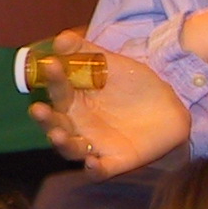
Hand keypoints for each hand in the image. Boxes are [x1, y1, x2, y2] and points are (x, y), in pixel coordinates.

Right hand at [29, 31, 189, 177]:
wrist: (170, 106)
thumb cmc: (132, 84)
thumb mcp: (110, 64)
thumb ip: (85, 51)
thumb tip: (61, 38)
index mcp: (74, 101)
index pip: (58, 91)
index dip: (53, 79)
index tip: (52, 64)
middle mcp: (78, 125)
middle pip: (55, 125)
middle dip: (44, 120)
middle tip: (38, 110)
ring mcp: (95, 144)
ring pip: (71, 149)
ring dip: (62, 144)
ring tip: (57, 136)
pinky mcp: (116, 161)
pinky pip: (101, 170)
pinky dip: (94, 169)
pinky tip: (91, 163)